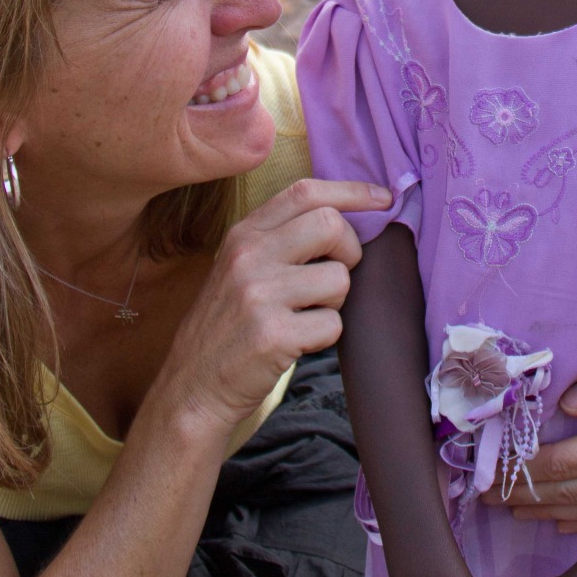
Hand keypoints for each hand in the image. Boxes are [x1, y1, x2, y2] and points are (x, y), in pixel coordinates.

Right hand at [155, 177, 389, 433]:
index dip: (351, 191)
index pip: (305, 192)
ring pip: (339, 278)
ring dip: (335, 302)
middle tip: (336, 274)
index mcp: (243, 234)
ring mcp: (259, 294)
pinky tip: (297, 343)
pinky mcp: (273, 334)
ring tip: (305, 316)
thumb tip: (346, 218)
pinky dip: (325, 337)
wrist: (193, 386)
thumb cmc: (228, 326)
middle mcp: (248, 256)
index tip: (383, 198)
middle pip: (330, 225)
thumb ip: (281, 239)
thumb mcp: (240, 267)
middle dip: (349, 251)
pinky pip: (333, 324)